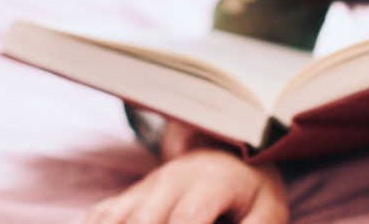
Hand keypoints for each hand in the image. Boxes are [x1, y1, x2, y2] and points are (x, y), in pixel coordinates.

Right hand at [84, 122, 287, 223]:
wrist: (224, 151)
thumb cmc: (249, 190)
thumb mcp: (268, 208)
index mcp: (211, 182)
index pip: (188, 217)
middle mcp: (171, 181)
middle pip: (144, 220)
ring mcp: (144, 188)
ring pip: (116, 218)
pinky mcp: (127, 197)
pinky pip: (99, 216)